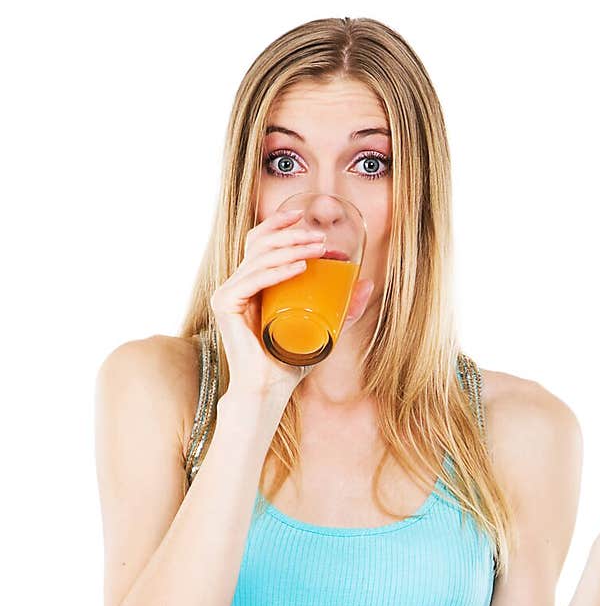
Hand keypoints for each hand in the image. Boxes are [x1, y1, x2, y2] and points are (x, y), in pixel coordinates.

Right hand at [210, 206, 374, 407]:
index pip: (260, 243)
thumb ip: (343, 309)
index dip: (278, 224)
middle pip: (261, 245)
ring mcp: (229, 293)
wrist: (267, 391)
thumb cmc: (289, 362)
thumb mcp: (323, 329)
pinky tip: (300, 267)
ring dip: (291, 248)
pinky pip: (253, 280)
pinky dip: (278, 272)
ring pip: (260, 258)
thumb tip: (367, 284)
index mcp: (252, 284)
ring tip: (318, 249)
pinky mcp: (225, 304)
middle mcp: (237, 284)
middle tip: (321, 239)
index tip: (302, 215)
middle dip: (292, 235)